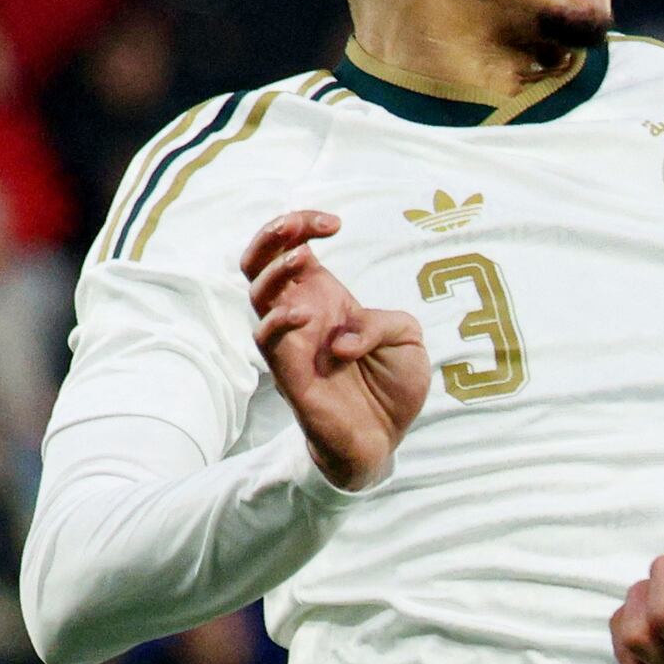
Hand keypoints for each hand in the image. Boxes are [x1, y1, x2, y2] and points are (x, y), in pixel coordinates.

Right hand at [243, 210, 430, 490]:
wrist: (386, 440)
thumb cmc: (392, 385)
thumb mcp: (406, 339)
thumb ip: (383, 321)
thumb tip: (340, 336)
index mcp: (323, 296)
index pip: (294, 246)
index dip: (304, 224)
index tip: (334, 224)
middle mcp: (299, 313)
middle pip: (259, 261)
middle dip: (270, 235)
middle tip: (293, 225)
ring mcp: (290, 341)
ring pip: (256, 293)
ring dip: (274, 269)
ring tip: (303, 256)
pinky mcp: (288, 371)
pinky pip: (266, 338)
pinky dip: (279, 320)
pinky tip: (305, 315)